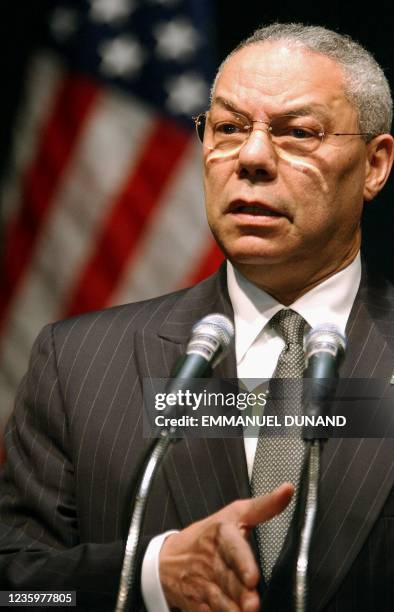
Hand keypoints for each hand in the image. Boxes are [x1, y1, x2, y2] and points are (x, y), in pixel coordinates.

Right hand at [159, 482, 293, 610]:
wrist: (168, 558)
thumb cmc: (208, 534)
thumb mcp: (234, 513)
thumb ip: (264, 506)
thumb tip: (288, 490)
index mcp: (222, 535)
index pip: (233, 548)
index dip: (242, 563)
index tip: (252, 577)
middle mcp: (212, 561)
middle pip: (228, 580)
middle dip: (241, 594)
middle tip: (253, 605)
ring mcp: (203, 584)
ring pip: (219, 601)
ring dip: (231, 610)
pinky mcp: (196, 604)